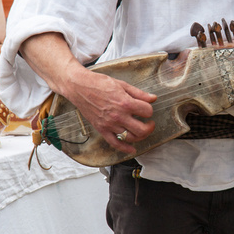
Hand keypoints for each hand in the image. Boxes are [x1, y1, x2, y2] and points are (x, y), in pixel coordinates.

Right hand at [20, 32, 156, 154]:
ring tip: (141, 130)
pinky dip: (125, 149)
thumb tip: (153, 98)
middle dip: (149, 127)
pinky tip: (132, 149)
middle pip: (142, 129)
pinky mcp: (102, 129)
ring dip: (140, 136)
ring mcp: (110, 124)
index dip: (149, 109)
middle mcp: (118, 116)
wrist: (80, 87)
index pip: (147, 111)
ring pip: (131, 137)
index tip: (146, 108)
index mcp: (125, 102)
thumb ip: (139, 93)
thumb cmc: (99, 83)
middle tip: (150, 123)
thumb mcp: (122, 85)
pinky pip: (115, 143)